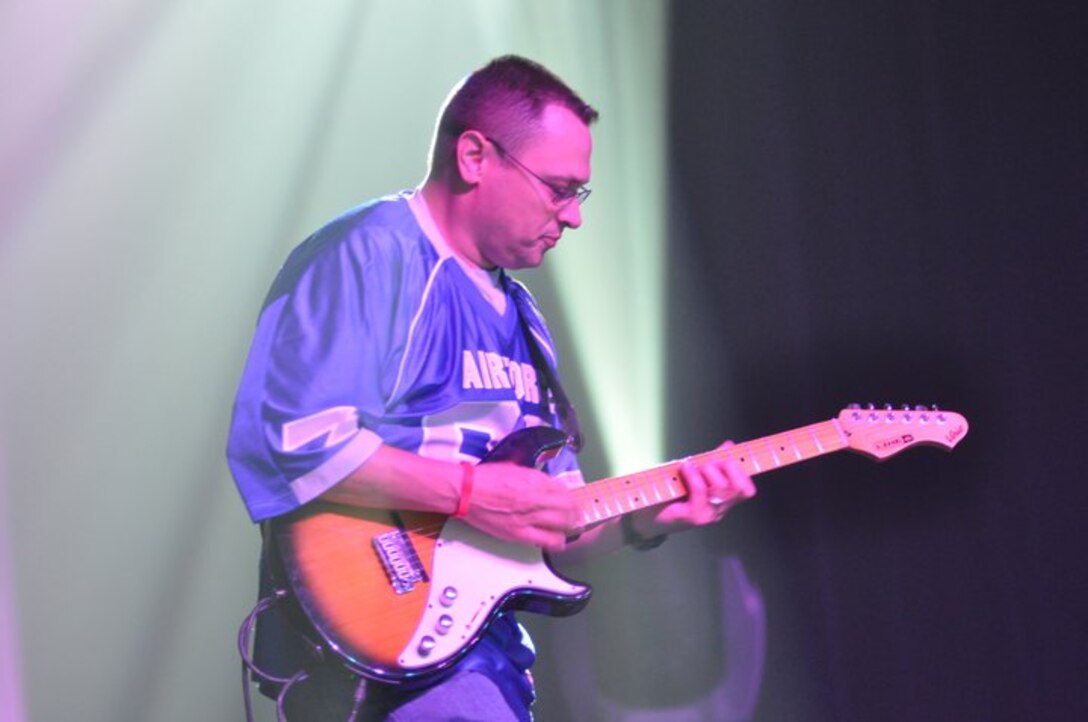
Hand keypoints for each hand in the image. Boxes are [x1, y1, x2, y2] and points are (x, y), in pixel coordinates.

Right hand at [461, 462, 580, 551]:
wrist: (466, 492)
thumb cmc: (487, 477)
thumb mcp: (515, 468)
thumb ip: (534, 477)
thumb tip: (549, 485)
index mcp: (533, 481)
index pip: (563, 490)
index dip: (570, 495)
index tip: (571, 498)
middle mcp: (534, 499)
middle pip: (568, 508)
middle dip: (576, 511)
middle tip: (577, 513)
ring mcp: (527, 518)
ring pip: (562, 525)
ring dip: (570, 525)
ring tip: (571, 526)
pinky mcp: (518, 534)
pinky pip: (545, 541)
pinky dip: (556, 541)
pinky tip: (558, 540)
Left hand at [647, 441, 755, 531]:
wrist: (645, 515)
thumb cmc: (669, 493)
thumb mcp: (694, 474)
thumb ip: (712, 462)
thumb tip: (729, 446)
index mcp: (723, 501)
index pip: (747, 490)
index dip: (743, 470)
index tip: (729, 452)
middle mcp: (719, 510)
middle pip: (739, 487)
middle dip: (726, 466)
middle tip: (706, 461)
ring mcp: (708, 515)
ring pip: (722, 488)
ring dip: (708, 469)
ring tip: (692, 465)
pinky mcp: (693, 517)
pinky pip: (701, 491)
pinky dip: (694, 475)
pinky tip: (685, 468)